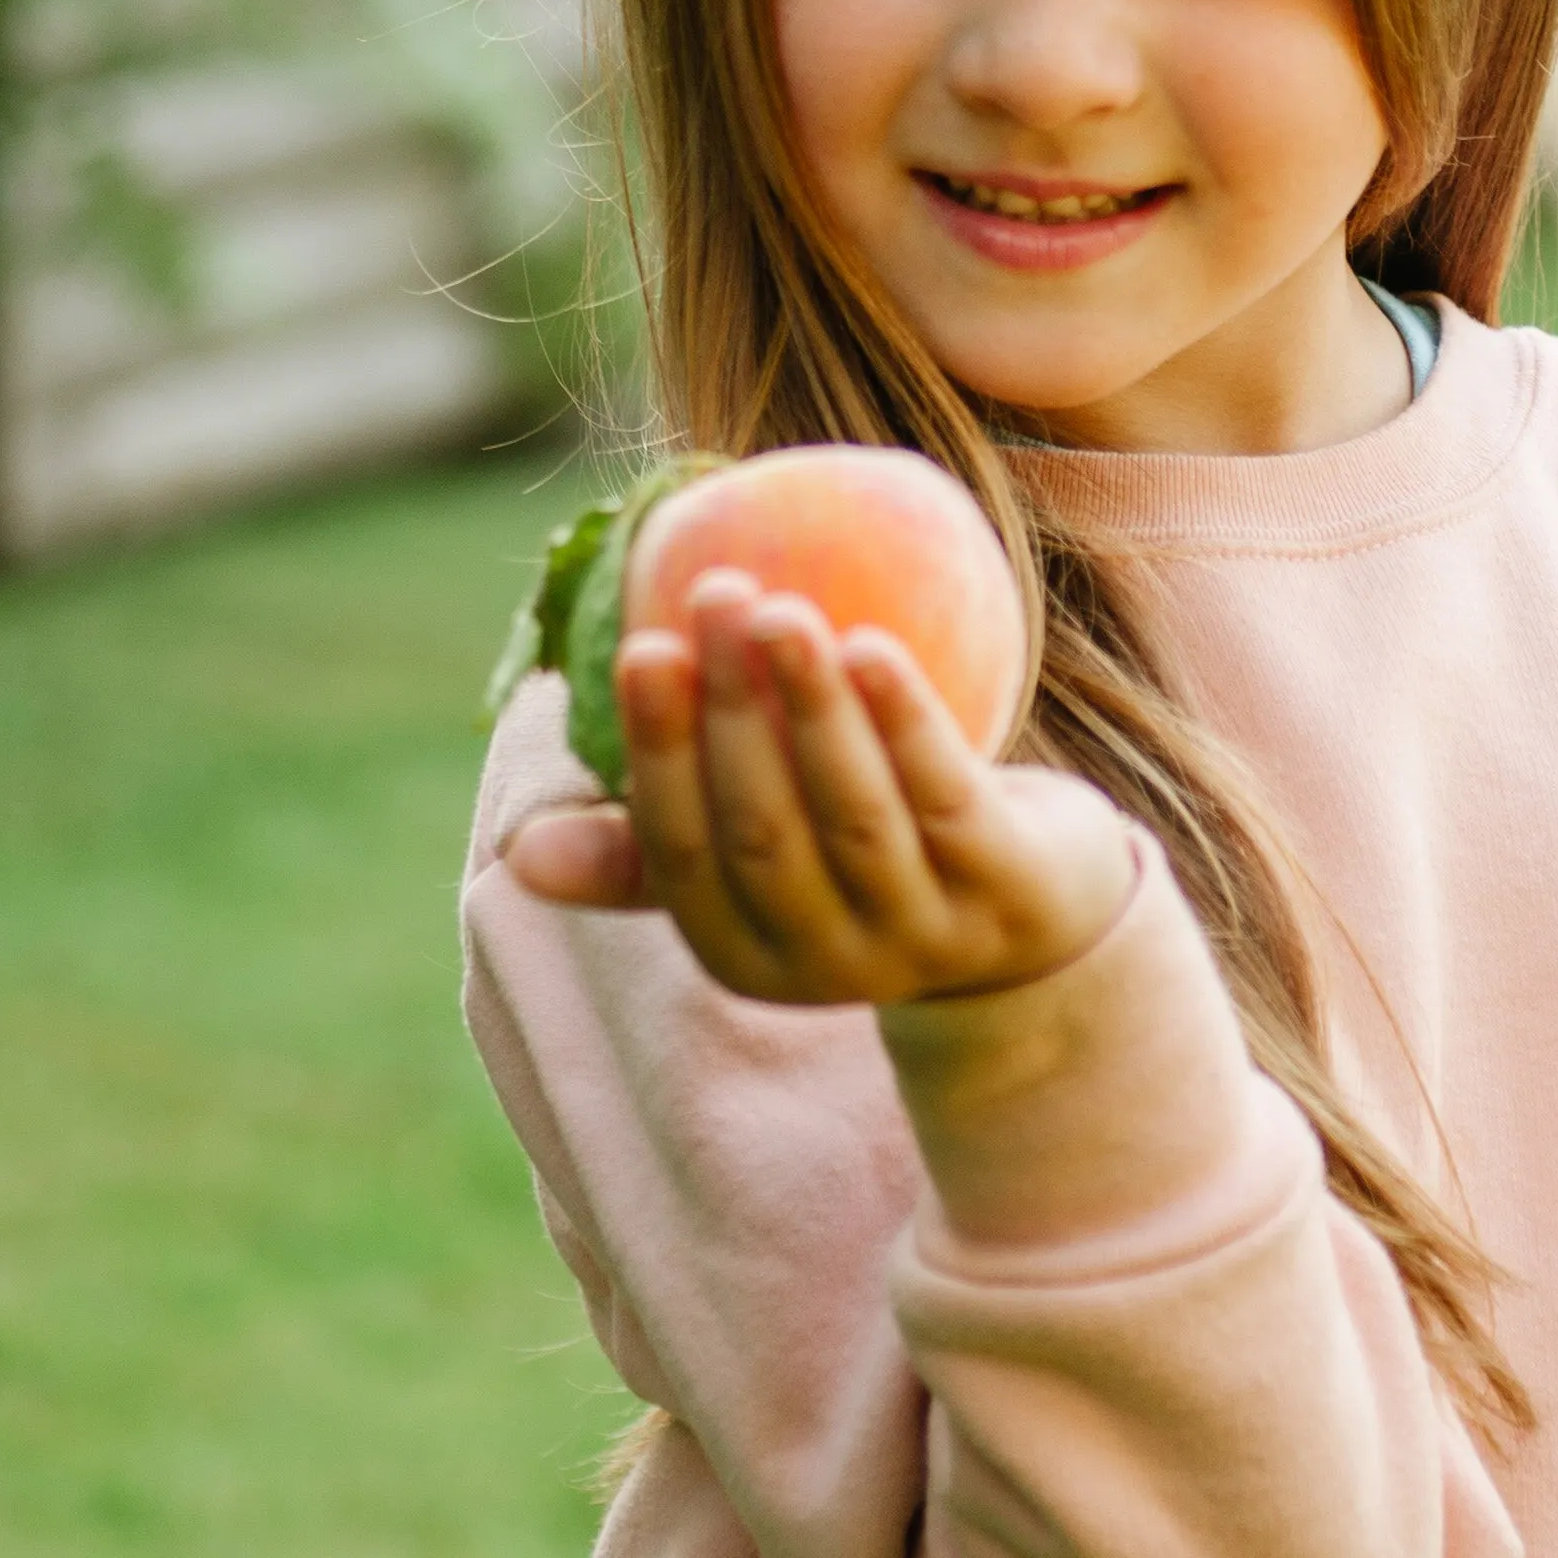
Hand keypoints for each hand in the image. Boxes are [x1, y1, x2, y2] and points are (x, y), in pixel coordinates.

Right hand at [503, 568, 1131, 1008]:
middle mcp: (829, 965)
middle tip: (714, 592)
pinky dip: (904, 720)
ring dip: (811, 705)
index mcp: (744, 957)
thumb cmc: (861, 858)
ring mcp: (925, 939)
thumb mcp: (761, 863)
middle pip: (764, 831)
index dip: (661, 753)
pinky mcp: (1009, 895)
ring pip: (855, 815)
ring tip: (782, 607)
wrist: (1041, 917)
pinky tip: (870, 647)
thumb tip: (517, 855)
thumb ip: (653, 851)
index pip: (685, 854)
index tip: (642, 648)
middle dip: (732, 710)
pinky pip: (948, 797)